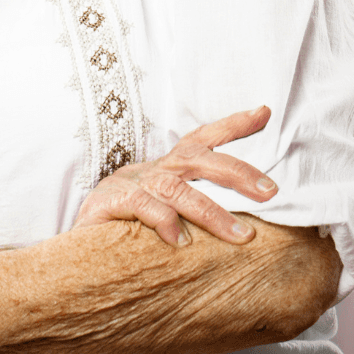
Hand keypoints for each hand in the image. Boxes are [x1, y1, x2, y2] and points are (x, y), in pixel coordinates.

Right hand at [72, 105, 276, 245]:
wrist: (82, 241)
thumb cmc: (134, 223)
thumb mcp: (169, 208)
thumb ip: (200, 207)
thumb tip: (254, 225)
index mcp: (172, 166)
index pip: (204, 138)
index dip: (233, 124)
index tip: (264, 111)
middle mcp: (156, 169)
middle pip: (201, 160)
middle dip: (238, 173)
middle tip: (270, 192)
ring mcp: (134, 183)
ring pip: (178, 189)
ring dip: (212, 212)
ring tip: (241, 236)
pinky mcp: (112, 201)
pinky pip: (143, 206)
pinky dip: (164, 221)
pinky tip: (180, 242)